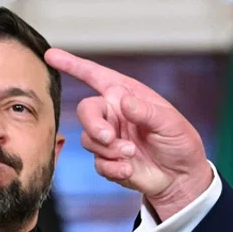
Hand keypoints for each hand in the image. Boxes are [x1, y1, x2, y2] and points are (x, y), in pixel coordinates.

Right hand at [44, 48, 213, 219]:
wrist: (181, 176)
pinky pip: (98, 162)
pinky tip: (129, 169)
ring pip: (89, 139)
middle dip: (94, 124)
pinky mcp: (108, 160)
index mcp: (127, 96)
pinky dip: (112, 167)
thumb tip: (122, 101)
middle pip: (86, 110)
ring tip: (131, 154)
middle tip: (108, 137)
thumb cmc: (180, 142)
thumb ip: (146, 112)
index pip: (96, 76)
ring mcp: (109, 138)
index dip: (73, 64)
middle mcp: (114, 114)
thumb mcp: (170, 123)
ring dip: (108, 149)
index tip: (51, 55)